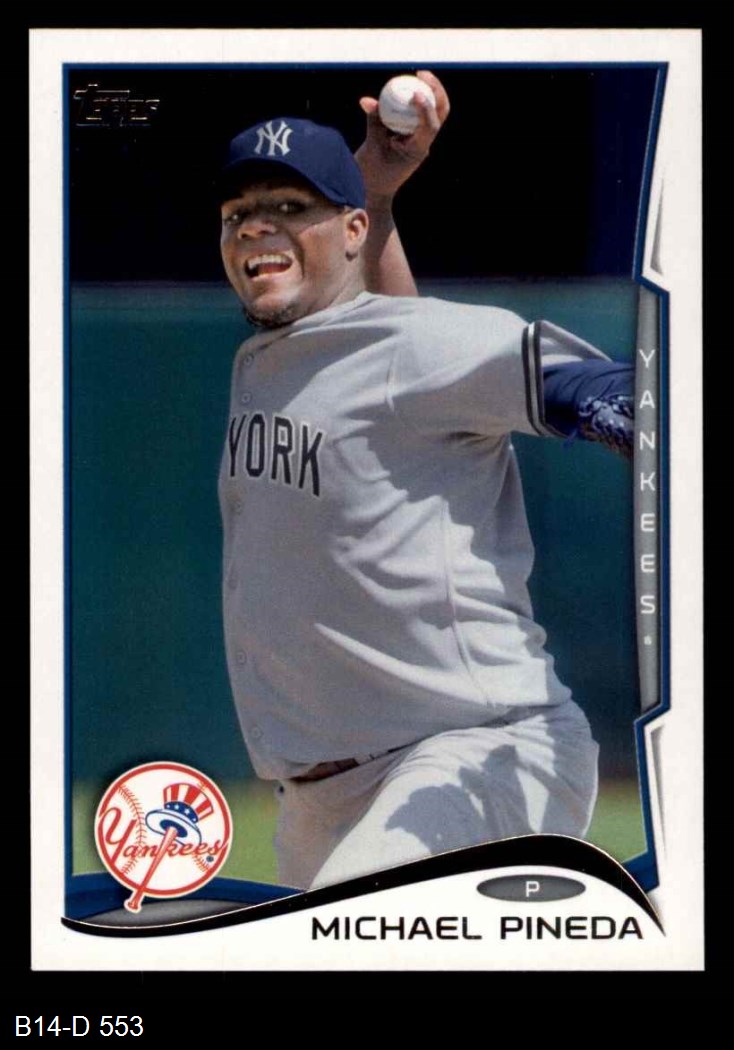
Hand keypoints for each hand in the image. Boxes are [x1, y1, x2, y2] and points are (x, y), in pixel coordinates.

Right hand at [354, 70, 449, 203]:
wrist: (375, 190)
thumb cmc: (372, 174)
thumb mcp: (371, 147)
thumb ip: (372, 121)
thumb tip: (366, 100)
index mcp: (417, 151)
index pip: (429, 127)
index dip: (426, 108)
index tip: (415, 93)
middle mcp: (423, 143)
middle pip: (441, 113)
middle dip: (436, 91)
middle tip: (422, 74)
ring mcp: (420, 139)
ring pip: (435, 112)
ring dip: (430, 91)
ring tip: (418, 74)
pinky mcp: (413, 135)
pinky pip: (419, 113)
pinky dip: (415, 99)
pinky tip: (406, 85)